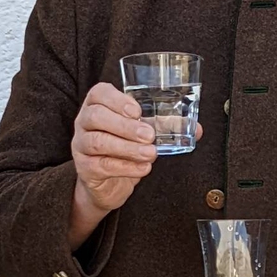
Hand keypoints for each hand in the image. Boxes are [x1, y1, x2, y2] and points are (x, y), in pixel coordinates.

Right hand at [68, 83, 199, 247]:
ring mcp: (80, 145)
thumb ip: (167, 127)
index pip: (99, 93)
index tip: (138, 111)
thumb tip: (196, 129)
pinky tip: (143, 168)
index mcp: (98, 105)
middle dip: (125, 126)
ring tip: (150, 154)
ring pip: (97, 141)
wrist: (107, 183)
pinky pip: (101, 165)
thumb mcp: (144, 133)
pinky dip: (125, 167)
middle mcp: (84, 122)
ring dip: (127, 147)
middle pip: (96, 116)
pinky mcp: (84, 168)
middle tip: (149, 135)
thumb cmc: (125, 148)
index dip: (117, 100)